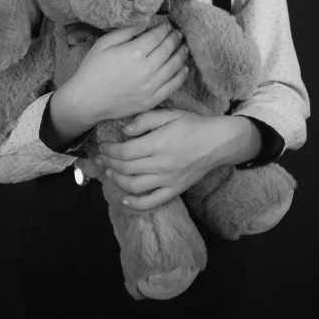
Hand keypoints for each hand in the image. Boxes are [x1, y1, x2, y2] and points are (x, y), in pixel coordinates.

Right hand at [58, 20, 189, 126]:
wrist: (86, 101)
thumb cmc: (92, 70)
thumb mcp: (104, 43)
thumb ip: (127, 31)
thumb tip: (146, 23)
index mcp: (134, 52)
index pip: (157, 36)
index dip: (164, 29)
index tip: (168, 25)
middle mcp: (146, 69)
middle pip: (168, 49)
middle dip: (175, 39)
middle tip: (179, 33)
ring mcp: (150, 87)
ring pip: (174, 66)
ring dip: (182, 54)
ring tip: (185, 47)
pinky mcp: (151, 100)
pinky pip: (172, 86)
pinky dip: (181, 76)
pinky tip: (184, 68)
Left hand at [96, 109, 224, 209]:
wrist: (218, 142)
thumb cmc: (193, 125)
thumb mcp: (170, 114)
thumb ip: (145, 120)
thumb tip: (125, 131)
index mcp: (158, 144)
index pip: (124, 152)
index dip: (109, 151)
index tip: (102, 147)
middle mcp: (161, 164)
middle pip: (126, 169)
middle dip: (108, 164)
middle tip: (100, 159)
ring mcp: (168, 180)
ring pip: (134, 186)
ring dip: (117, 181)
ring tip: (109, 173)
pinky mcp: (175, 189)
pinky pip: (152, 201)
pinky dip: (136, 204)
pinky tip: (124, 199)